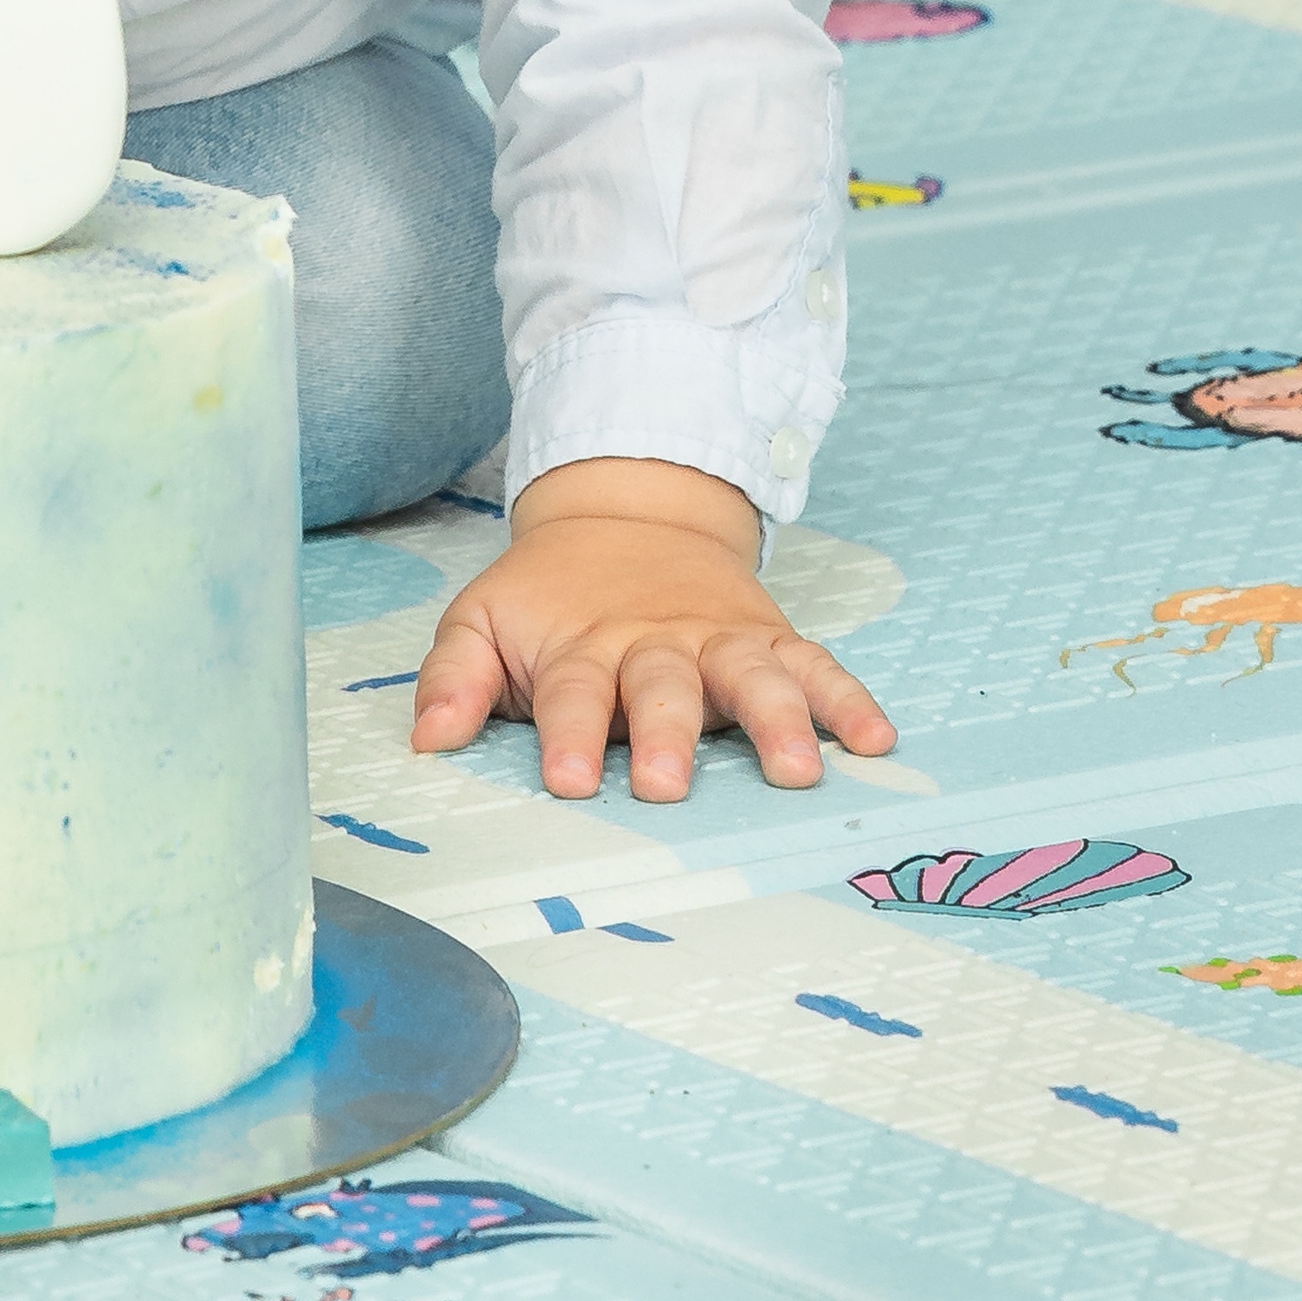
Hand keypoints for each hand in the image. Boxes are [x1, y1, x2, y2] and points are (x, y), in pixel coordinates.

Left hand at [408, 456, 895, 801]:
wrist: (626, 514)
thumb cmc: (548, 596)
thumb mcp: (482, 619)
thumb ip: (452, 679)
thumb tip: (425, 740)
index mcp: (581, 646)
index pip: (572, 693)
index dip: (570, 735)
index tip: (571, 781)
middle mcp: (654, 643)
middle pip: (662, 688)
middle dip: (667, 736)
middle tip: (669, 786)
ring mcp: (718, 639)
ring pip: (751, 676)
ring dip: (776, 720)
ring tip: (796, 771)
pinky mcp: (769, 636)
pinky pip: (816, 664)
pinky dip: (848, 698)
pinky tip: (876, 740)